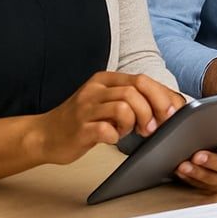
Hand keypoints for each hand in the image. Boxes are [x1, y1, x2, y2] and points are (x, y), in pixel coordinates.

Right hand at [35, 72, 183, 163]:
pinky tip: (111, 138)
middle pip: (136, 89)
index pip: (142, 79)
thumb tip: (171, 106)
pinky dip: (115, 136)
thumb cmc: (83, 121)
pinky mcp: (79, 128)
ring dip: (134, 122)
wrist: (44, 136)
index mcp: (106, 80)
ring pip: (124, 106)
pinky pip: (106, 129)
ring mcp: (86, 107)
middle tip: (154, 127)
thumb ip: (134, 99)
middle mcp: (96, 89)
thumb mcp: (108, 103)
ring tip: (127, 131)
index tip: (172, 113)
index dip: (163, 96)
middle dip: (153, 109)